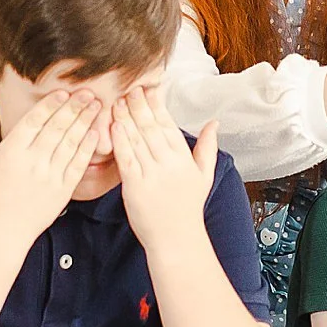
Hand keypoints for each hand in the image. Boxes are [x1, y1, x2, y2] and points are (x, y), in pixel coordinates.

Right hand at [0, 92, 103, 249]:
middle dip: (74, 107)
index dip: (50, 105)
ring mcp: (49, 176)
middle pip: (57, 127)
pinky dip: (87, 147)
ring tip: (95, 106)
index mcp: (10, 153)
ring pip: (71, 142)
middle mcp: (32, 161)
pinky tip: (95, 133)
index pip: (34, 121)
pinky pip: (78, 164)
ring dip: (85, 122)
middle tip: (87, 92)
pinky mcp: (62, 190)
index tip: (62, 92)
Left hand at [111, 89, 219, 255]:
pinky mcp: (134, 186)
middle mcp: (168, 162)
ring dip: (126, 117)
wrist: (176, 239)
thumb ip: (207, 146)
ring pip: (136, 138)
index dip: (156, 104)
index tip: (148, 88)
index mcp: (183, 157)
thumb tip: (214, 123)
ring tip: (117, 100)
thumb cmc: (188, 207)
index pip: (168, 123)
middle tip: (129, 87)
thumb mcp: (204, 175)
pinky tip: (112, 125)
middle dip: (139, 104)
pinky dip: (119, 140)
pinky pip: (125, 158)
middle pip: (150, 126)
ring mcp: (151, 174)